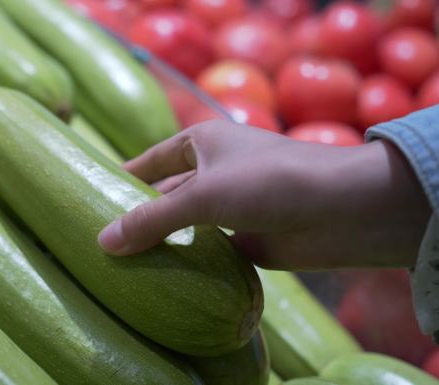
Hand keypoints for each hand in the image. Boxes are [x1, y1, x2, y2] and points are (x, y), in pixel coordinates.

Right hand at [98, 120, 430, 269]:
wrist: (342, 209)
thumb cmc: (269, 181)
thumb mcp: (201, 195)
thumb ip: (152, 220)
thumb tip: (103, 243)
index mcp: (204, 142)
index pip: (154, 158)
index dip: (127, 174)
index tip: (97, 190)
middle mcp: (217, 170)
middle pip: (168, 193)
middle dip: (142, 213)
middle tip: (106, 237)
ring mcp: (234, 204)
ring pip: (188, 223)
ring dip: (165, 239)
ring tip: (126, 259)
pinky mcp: (248, 235)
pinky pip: (209, 247)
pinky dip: (190, 258)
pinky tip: (165, 273)